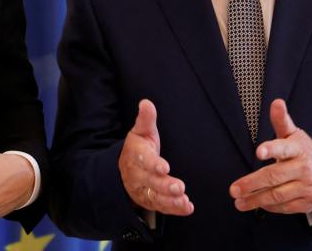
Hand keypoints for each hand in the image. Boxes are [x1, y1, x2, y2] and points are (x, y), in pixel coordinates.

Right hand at [118, 99, 192, 215]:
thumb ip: (145, 119)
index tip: (164, 167)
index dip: (154, 164)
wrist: (124, 170)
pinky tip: (187, 208)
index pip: (144, 160)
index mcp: (136, 156)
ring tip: (184, 200)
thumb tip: (146, 102)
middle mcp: (138, 175)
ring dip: (170, 200)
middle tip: (179, 187)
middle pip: (151, 182)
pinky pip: (162, 207)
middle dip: (165, 185)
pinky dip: (174, 209)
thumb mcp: (140, 132)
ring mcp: (144, 190)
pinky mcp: (151, 200)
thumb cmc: (138, 148)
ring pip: (156, 197)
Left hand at [229, 99, 311, 213]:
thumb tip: (276, 102)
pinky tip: (257, 204)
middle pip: (274, 176)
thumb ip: (281, 121)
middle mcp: (304, 167)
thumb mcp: (293, 135)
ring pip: (277, 195)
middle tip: (234, 190)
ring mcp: (307, 186)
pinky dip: (269, 207)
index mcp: (298, 148)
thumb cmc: (303, 151)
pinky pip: (285, 208)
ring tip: (239, 202)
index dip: (271, 149)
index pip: (284, 147)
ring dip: (255, 200)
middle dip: (251, 183)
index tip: (259, 151)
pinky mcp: (308, 202)